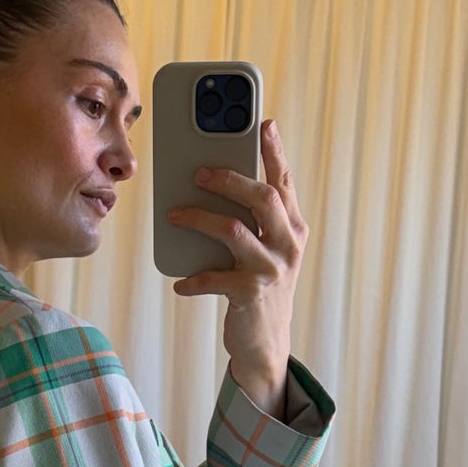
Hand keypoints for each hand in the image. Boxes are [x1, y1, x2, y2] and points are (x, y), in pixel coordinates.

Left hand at [167, 118, 307, 414]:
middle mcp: (289, 244)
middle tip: (197, 172)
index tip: (263, 123)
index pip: (284, 181)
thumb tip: (207, 182)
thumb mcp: (262, 249)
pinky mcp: (251, 295)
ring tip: (174, 215)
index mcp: (294, 226)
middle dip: (229, 179)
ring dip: (199, 219)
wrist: (265, 343)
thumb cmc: (257, 284)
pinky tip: (179, 282)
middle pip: (262, 198)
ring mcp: (272, 269)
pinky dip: (194, 279)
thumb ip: (248, 218)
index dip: (274, 152)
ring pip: (234, 231)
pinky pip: (216, 278)